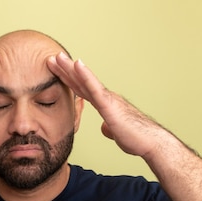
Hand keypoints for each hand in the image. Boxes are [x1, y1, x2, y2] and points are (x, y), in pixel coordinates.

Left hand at [47, 52, 161, 157]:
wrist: (149, 142)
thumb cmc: (136, 138)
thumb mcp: (116, 133)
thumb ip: (109, 128)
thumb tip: (104, 128)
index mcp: (105, 104)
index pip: (83, 90)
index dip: (69, 80)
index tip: (57, 71)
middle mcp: (106, 98)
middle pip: (81, 82)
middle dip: (65, 70)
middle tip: (51, 58)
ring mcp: (108, 99)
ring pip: (85, 81)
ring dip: (71, 68)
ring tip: (58, 57)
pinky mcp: (110, 105)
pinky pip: (95, 88)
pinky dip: (85, 75)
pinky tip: (77, 64)